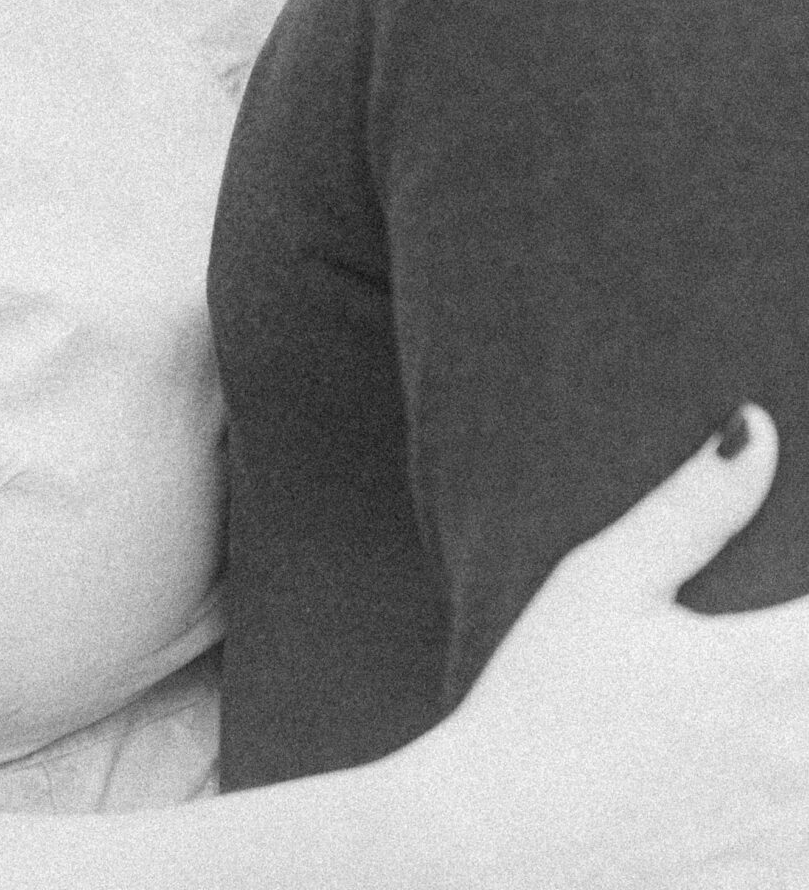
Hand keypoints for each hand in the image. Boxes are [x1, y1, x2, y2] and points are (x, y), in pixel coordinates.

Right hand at [427, 407, 808, 889]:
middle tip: (782, 652)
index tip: (800, 589)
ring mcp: (797, 838)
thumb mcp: (600, 584)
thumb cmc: (538, 704)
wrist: (490, 852)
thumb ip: (694, 506)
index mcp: (766, 669)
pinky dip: (802, 808)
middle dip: (808, 659)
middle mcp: (799, 754)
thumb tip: (756, 424)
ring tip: (780, 709)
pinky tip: (779, 785)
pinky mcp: (780, 887)